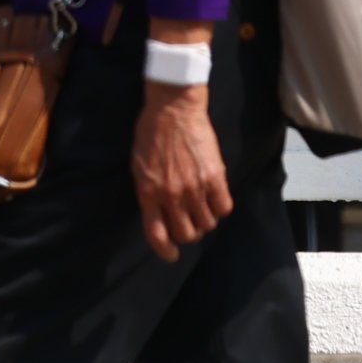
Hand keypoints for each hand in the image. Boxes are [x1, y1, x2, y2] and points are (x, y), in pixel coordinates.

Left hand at [131, 79, 232, 261]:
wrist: (173, 108)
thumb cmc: (150, 133)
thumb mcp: (137, 166)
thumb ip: (147, 193)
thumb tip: (156, 215)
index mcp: (149, 192)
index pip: (157, 235)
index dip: (165, 251)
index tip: (171, 254)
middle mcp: (172, 194)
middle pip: (186, 234)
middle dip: (188, 233)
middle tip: (188, 223)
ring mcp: (195, 187)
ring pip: (207, 224)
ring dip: (205, 221)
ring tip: (201, 208)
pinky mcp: (215, 177)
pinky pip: (224, 208)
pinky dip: (220, 208)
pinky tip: (215, 198)